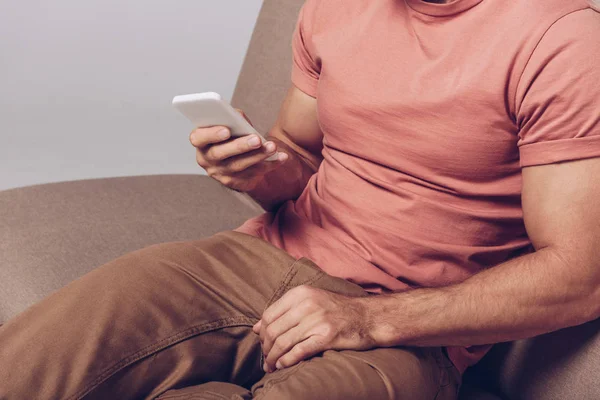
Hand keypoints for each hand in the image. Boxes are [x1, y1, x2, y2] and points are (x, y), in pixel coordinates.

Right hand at [189, 109, 287, 191]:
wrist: (237, 157)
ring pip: (239, 166)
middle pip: (221, 154)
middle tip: (256, 139)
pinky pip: (253, 174)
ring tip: (272, 147)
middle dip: (240, 146)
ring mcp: (220, 173)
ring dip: (257, 156)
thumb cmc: (232, 134)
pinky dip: (269, 165)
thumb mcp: (229, 124)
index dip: (211, 134)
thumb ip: (232, 119)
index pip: (198, 138)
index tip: (226, 130)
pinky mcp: (236, 182)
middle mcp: (207, 159)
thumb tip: (239, 117)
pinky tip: (281, 157)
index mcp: (201, 141)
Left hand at [253, 285, 374, 372]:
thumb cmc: (336, 310)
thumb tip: (256, 328)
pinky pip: (298, 351)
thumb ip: (283, 311)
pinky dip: (287, 361)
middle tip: (266, 359)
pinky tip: (283, 365)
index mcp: (300, 293)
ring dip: (273, 358)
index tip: (263, 343)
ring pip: (283, 342)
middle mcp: (307, 305)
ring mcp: (317, 320)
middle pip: (273, 330)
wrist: (368, 317)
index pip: (269, 315)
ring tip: (271, 366)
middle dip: (265, 348)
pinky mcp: (326, 337)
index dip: (262, 333)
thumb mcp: (310, 301)